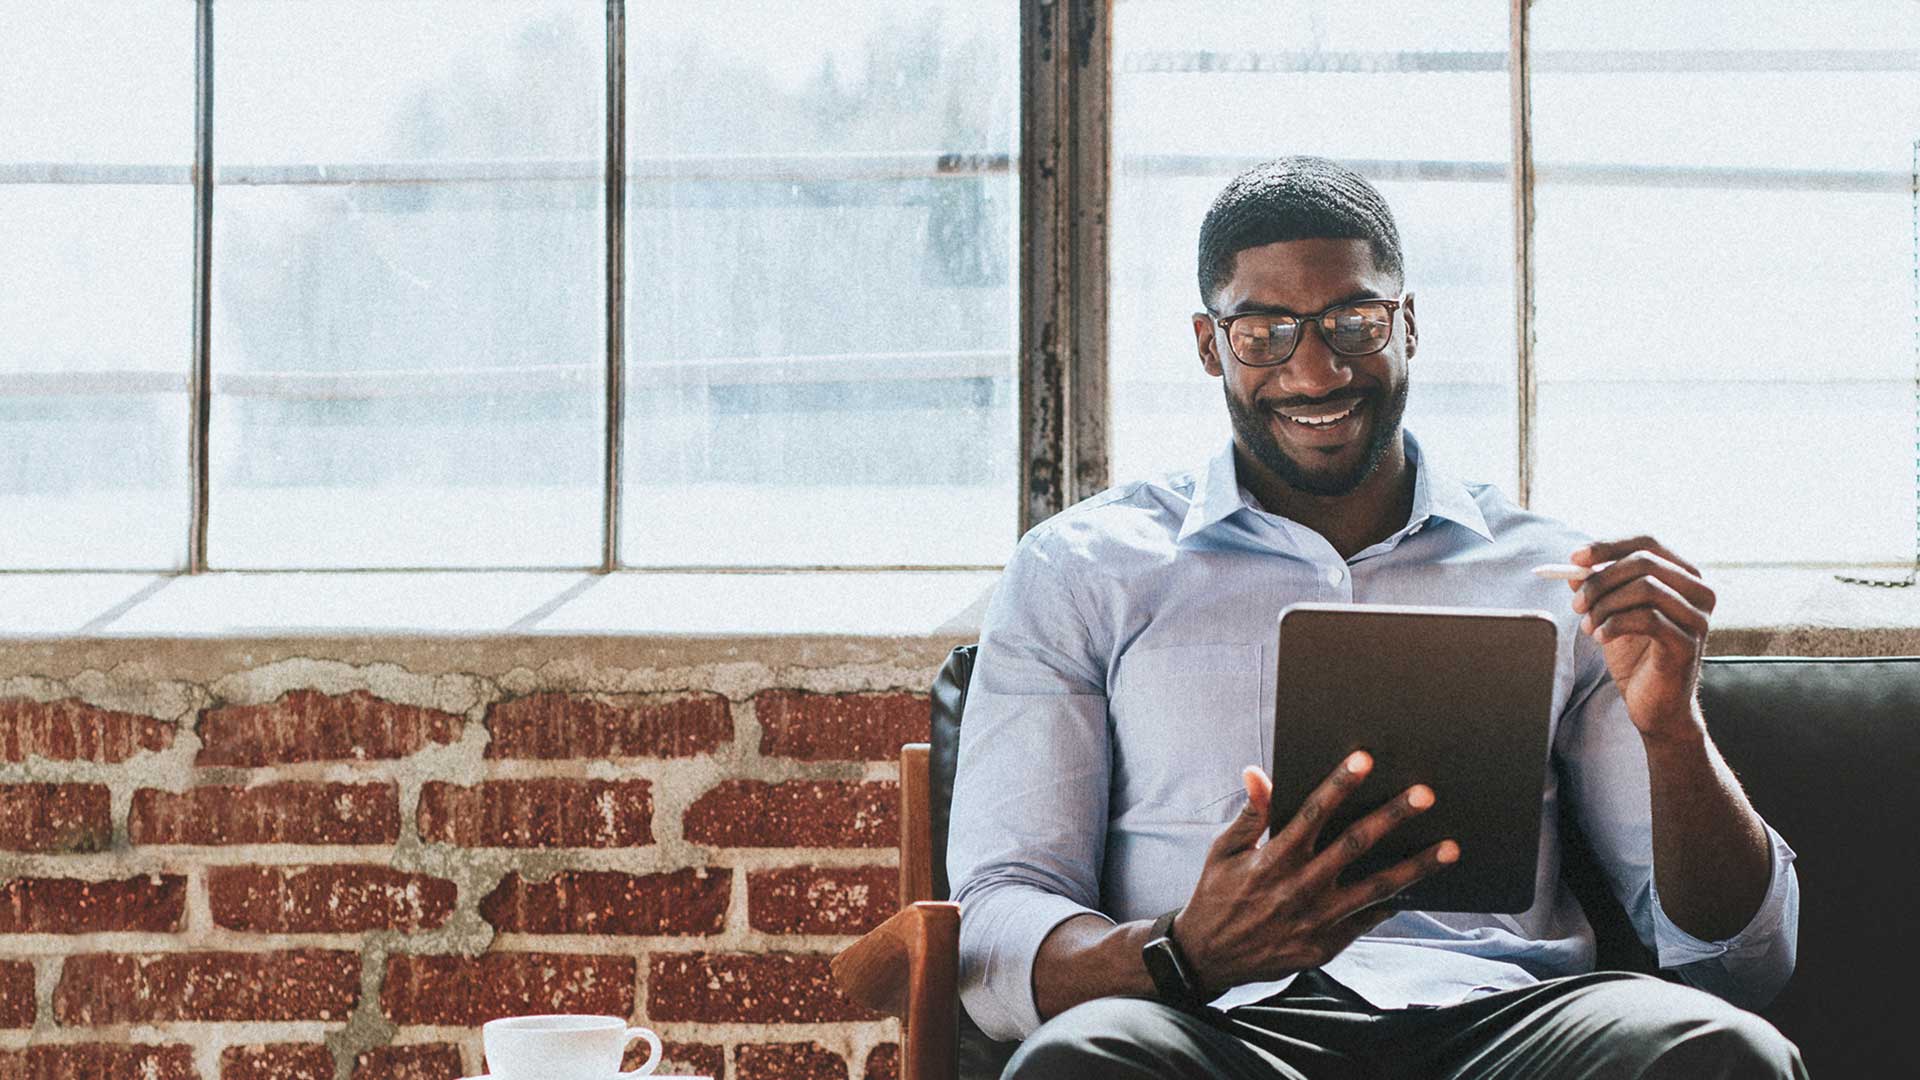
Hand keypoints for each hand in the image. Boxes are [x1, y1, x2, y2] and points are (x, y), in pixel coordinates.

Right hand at [1171, 753, 1458, 994]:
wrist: (1208, 958)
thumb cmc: (1217, 895)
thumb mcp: (1223, 851)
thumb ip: (1250, 813)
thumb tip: (1257, 772)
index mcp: (1272, 858)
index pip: (1312, 812)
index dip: (1339, 784)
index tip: (1365, 759)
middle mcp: (1298, 887)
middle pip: (1354, 845)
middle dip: (1391, 817)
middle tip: (1424, 794)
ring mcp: (1315, 920)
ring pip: (1375, 888)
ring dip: (1415, 867)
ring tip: (1449, 848)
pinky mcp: (1325, 946)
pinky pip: (1368, 920)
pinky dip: (1394, 903)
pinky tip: (1419, 887)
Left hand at [1569, 536, 1716, 742]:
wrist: (1655, 705)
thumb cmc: (1636, 655)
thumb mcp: (1612, 613)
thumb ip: (1599, 587)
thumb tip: (1575, 568)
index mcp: (1683, 576)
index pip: (1647, 542)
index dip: (1608, 546)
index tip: (1573, 559)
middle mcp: (1700, 591)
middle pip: (1644, 562)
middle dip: (1600, 579)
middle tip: (1576, 604)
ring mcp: (1698, 617)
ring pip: (1646, 588)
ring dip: (1605, 604)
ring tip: (1588, 626)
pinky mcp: (1689, 643)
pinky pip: (1647, 619)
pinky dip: (1614, 624)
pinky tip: (1600, 638)